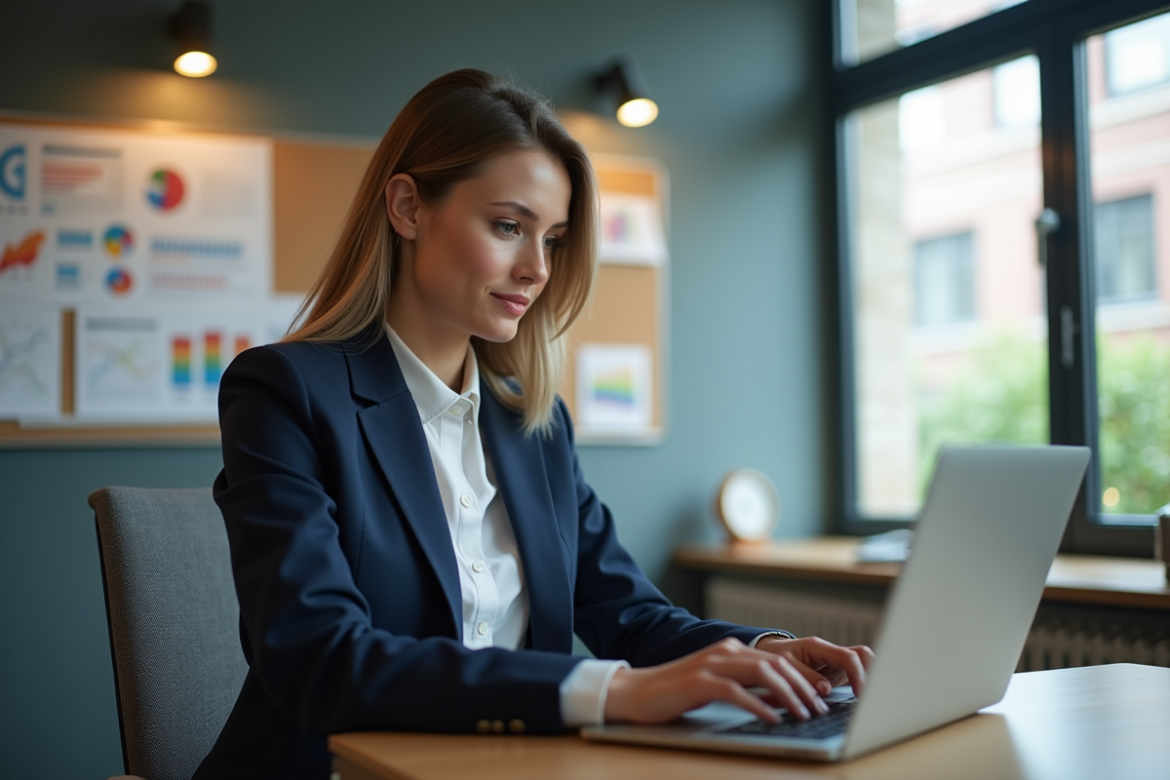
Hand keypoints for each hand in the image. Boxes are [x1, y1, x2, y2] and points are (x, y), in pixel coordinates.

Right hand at [603, 636, 872, 725]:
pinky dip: (758, 705)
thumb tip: (781, 700)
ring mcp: (710, 665)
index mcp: (731, 650)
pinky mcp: (698, 682)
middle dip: (802, 686)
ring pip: (760, 673)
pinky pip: (736, 692)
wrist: (637, 692)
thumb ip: (747, 687)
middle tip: (818, 707)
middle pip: (775, 663)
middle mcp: (724, 652)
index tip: (820, 696)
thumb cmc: (678, 692)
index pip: (777, 659)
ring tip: (802, 713)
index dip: (803, 677)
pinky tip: (772, 718)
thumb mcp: (719, 686)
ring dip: (787, 695)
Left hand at [753, 635, 873, 698]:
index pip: (847, 657)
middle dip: (872, 673)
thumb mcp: (783, 665)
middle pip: (863, 656)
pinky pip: (854, 677)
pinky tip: (861, 702)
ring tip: (870, 701)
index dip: (858, 675)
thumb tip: (825, 690)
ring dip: (868, 680)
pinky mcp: (834, 674)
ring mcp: (834, 664)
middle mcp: (830, 653)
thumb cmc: (772, 656)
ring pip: (862, 665)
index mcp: (817, 647)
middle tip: (872, 697)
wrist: (766, 653)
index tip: (860, 695)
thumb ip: (804, 676)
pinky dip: (859, 687)